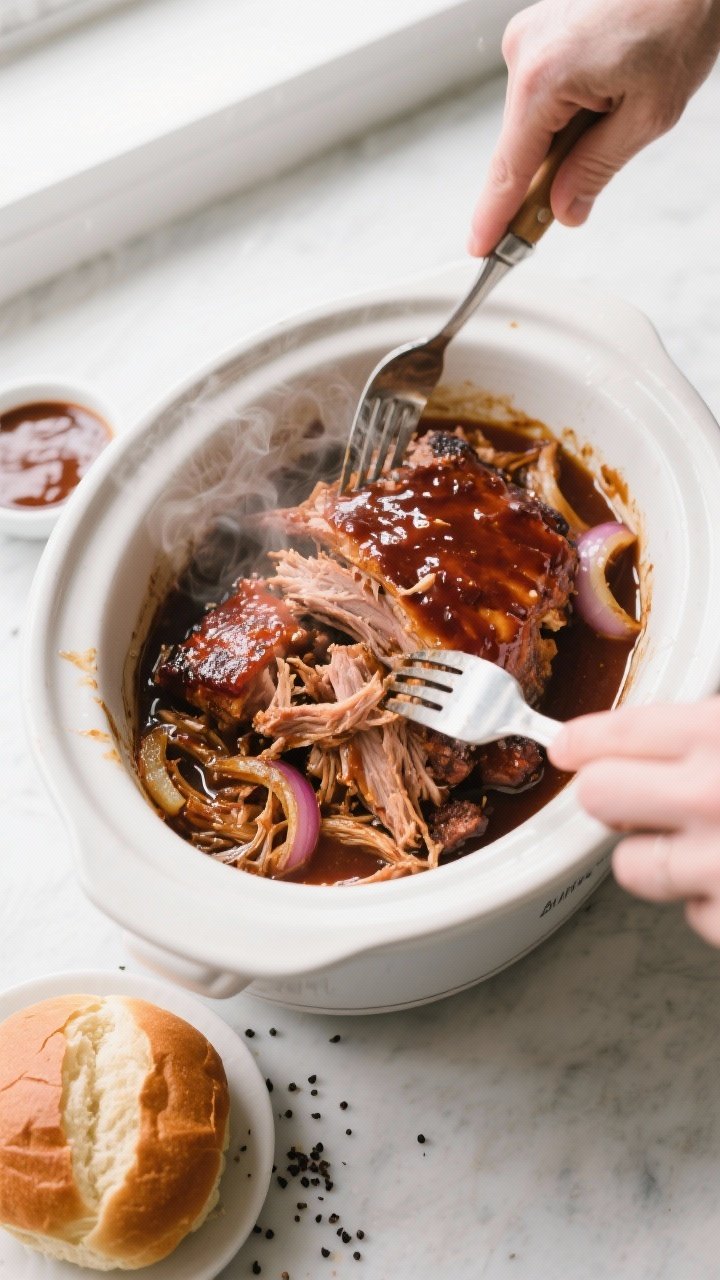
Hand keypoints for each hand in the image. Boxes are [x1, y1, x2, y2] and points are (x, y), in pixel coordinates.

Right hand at [469, 0, 719, 255]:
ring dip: (566, 135)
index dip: (495, 216)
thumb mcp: (648, 114)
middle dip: (547, 176)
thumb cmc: (677, 16)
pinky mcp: (542, 30)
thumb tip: (565, 210)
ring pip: (535, 119)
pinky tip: (607, 92)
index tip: (481, 248)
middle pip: (521, 146)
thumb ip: (598, 168)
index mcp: (543, 78)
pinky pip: (544, 91)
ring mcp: (530, 37)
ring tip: (618, 108)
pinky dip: (568, 108)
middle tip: (573, 202)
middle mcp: (525, 53)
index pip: (510, 169)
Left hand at [548, 700, 719, 945]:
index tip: (568, 746)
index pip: (622, 731)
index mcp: (718, 735)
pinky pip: (691, 914)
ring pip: (629, 865)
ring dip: (658, 859)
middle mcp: (709, 795)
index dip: (585, 740)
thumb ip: (705, 733)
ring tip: (710, 846)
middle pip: (598, 795)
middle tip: (640, 802)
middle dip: (613, 798)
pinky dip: (711, 902)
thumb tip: (658, 742)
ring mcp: (715, 864)